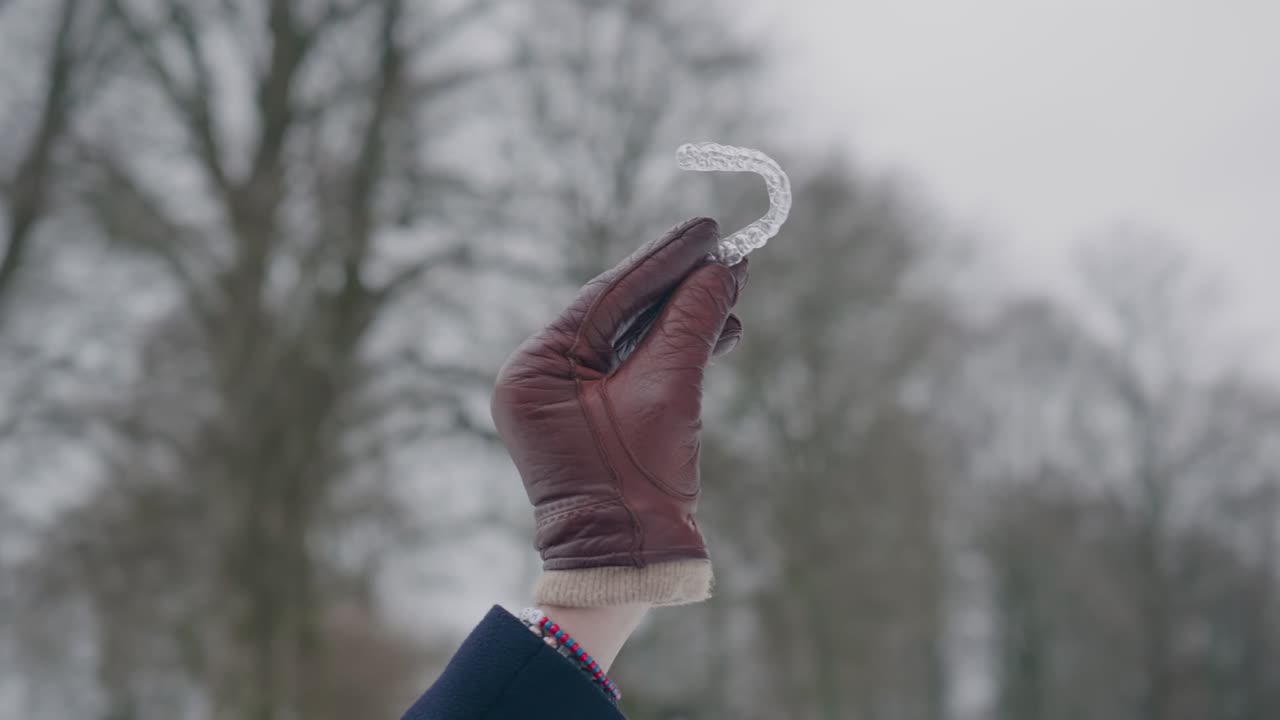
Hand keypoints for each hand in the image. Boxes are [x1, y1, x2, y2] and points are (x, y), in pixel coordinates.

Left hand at [492, 218, 746, 605]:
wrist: (629, 564)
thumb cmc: (636, 486)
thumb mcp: (667, 394)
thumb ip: (691, 325)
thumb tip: (722, 270)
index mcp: (537, 368)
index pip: (605, 295)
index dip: (662, 260)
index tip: (707, 229)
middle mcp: (542, 376)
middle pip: (619, 312)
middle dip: (678, 286)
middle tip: (727, 251)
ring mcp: (565, 397)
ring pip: (632, 339)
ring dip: (684, 317)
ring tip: (734, 288)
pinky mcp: (593, 415)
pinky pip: (636, 367)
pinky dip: (676, 350)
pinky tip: (720, 328)